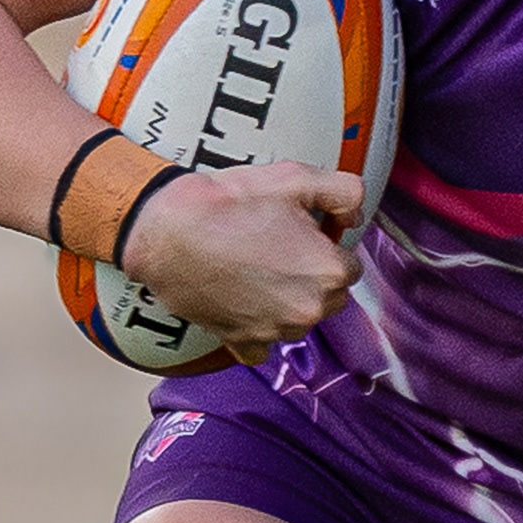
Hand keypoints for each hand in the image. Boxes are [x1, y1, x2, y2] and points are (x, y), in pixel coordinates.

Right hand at [115, 158, 365, 346]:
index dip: (328, 245)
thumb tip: (356, 215)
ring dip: (289, 300)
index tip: (304, 234)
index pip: (350, 265)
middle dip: (313, 275)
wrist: (165, 231)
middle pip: (330, 297)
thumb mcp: (295, 177)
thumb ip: (344, 191)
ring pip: (300, 320)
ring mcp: (275, 330)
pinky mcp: (243, 341)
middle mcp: (308, 309)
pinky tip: (245, 302)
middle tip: (278, 247)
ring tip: (257, 268)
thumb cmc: (226, 204)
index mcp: (328, 271)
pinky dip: (258, 329)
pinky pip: (263, 346)